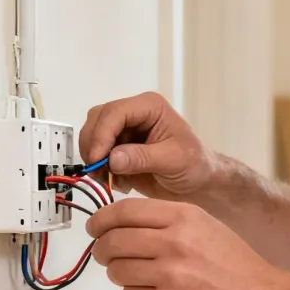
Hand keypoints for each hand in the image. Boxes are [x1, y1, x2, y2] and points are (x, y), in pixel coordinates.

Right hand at [79, 91, 215, 199]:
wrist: (198, 183)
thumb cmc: (194, 165)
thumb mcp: (173, 160)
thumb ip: (142, 157)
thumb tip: (112, 158)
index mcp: (149, 106)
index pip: (115, 112)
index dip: (102, 134)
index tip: (98, 159)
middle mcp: (133, 114)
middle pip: (97, 120)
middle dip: (94, 146)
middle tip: (100, 172)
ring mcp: (123, 131)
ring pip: (92, 137)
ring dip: (96, 160)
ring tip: (113, 179)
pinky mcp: (117, 149)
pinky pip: (97, 155)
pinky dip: (101, 170)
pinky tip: (120, 182)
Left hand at [86, 197, 284, 289]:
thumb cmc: (236, 265)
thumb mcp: (206, 226)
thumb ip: (167, 222)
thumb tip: (124, 223)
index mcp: (183, 217)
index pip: (123, 212)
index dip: (100, 220)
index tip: (94, 227)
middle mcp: (174, 242)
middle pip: (113, 241)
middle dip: (103, 250)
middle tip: (107, 255)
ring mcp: (170, 275)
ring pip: (117, 271)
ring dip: (120, 274)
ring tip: (138, 275)